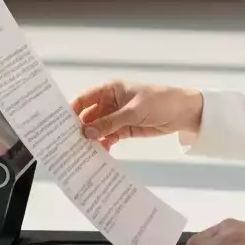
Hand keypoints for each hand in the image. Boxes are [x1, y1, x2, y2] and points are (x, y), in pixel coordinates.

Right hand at [70, 80, 202, 149]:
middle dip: (80, 129)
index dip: (72, 111)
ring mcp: (116, 117)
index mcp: (110, 90)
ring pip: (97, 129)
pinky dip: (103, 145)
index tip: (61, 126)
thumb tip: (87, 132)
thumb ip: (110, 123)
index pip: (84, 99)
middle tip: (68, 145)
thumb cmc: (160, 101)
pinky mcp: (124, 129)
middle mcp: (109, 103)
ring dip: (91, 140)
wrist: (183, 112)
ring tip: (82, 153)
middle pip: (88, 116)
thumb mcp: (134, 111)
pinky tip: (99, 154)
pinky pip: (108, 137)